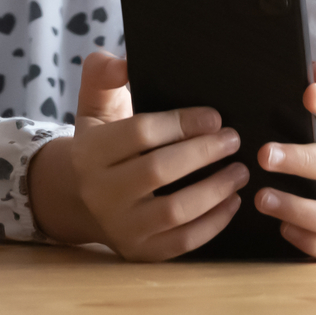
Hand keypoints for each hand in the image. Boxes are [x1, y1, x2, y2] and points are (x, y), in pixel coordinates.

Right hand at [30, 52, 248, 260]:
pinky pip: (183, 242)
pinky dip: (213, 223)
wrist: (75, 199)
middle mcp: (101, 193)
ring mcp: (121, 227)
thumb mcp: (93, 105)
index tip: (214, 117)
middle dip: (203, 153)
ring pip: (174, 210)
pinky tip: (232, 202)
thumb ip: (103, 74)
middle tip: (234, 140)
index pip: (140, 133)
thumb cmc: (97, 144)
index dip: (181, 123)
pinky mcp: (140, 251)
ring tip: (240, 171)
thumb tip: (126, 62)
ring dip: (215, 189)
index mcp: (90, 152)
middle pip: (158, 171)